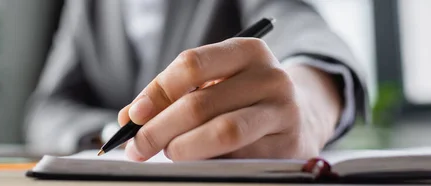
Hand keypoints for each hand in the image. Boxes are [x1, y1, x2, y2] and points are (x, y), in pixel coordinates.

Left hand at [117, 38, 341, 160]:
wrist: (302, 113)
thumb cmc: (243, 96)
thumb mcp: (214, 82)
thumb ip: (171, 95)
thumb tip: (128, 118)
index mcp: (246, 51)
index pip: (192, 64)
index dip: (157, 91)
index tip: (134, 115)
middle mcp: (269, 77)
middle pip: (200, 103)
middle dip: (160, 129)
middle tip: (139, 146)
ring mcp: (283, 112)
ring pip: (222, 133)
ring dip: (184, 148)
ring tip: (169, 152)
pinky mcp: (289, 146)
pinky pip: (238, 157)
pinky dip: (209, 162)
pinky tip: (199, 162)